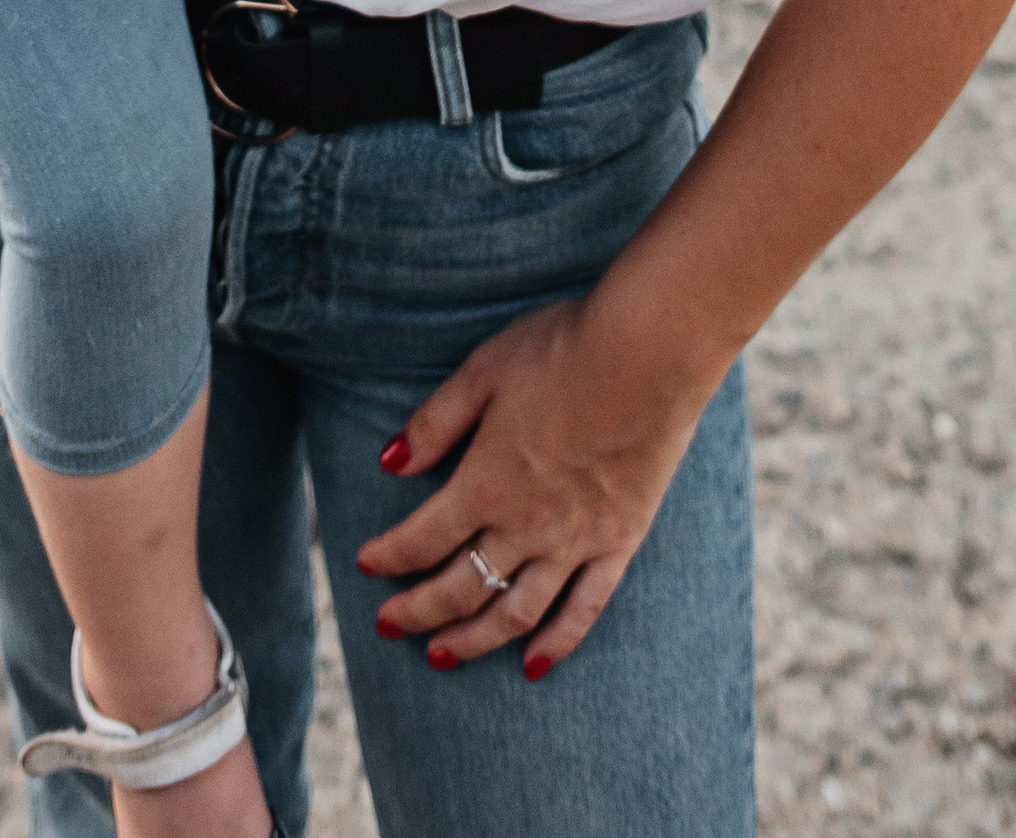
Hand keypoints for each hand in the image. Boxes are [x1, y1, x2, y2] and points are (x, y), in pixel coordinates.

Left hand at [354, 293, 715, 681]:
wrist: (649, 350)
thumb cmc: (561, 348)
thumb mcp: (483, 371)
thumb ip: (435, 423)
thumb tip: (388, 463)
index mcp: (486, 483)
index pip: (422, 540)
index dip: (388, 558)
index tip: (366, 565)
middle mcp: (526, 526)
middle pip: (461, 588)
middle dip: (417, 612)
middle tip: (387, 626)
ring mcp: (576, 541)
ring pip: (515, 613)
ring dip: (473, 641)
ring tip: (440, 657)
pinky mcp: (619, 542)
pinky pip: (585, 609)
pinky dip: (557, 643)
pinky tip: (533, 666)